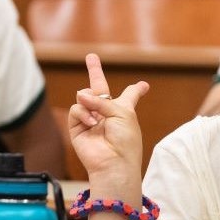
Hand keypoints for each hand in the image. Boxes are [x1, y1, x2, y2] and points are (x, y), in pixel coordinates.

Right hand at [68, 53, 149, 186]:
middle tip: (91, 56)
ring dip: (89, 101)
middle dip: (95, 72)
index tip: (143, 85)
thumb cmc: (126, 140)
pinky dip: (83, 113)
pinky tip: (92, 122)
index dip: (135, 90)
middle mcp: (107, 113)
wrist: (114, 162)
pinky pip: (76, 110)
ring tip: (96, 115)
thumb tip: (80, 95)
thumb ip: (102, 100)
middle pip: (99, 89)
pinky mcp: (78, 128)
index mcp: (124, 110)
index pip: (130, 96)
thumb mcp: (123, 113)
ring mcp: (91, 120)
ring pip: (84, 96)